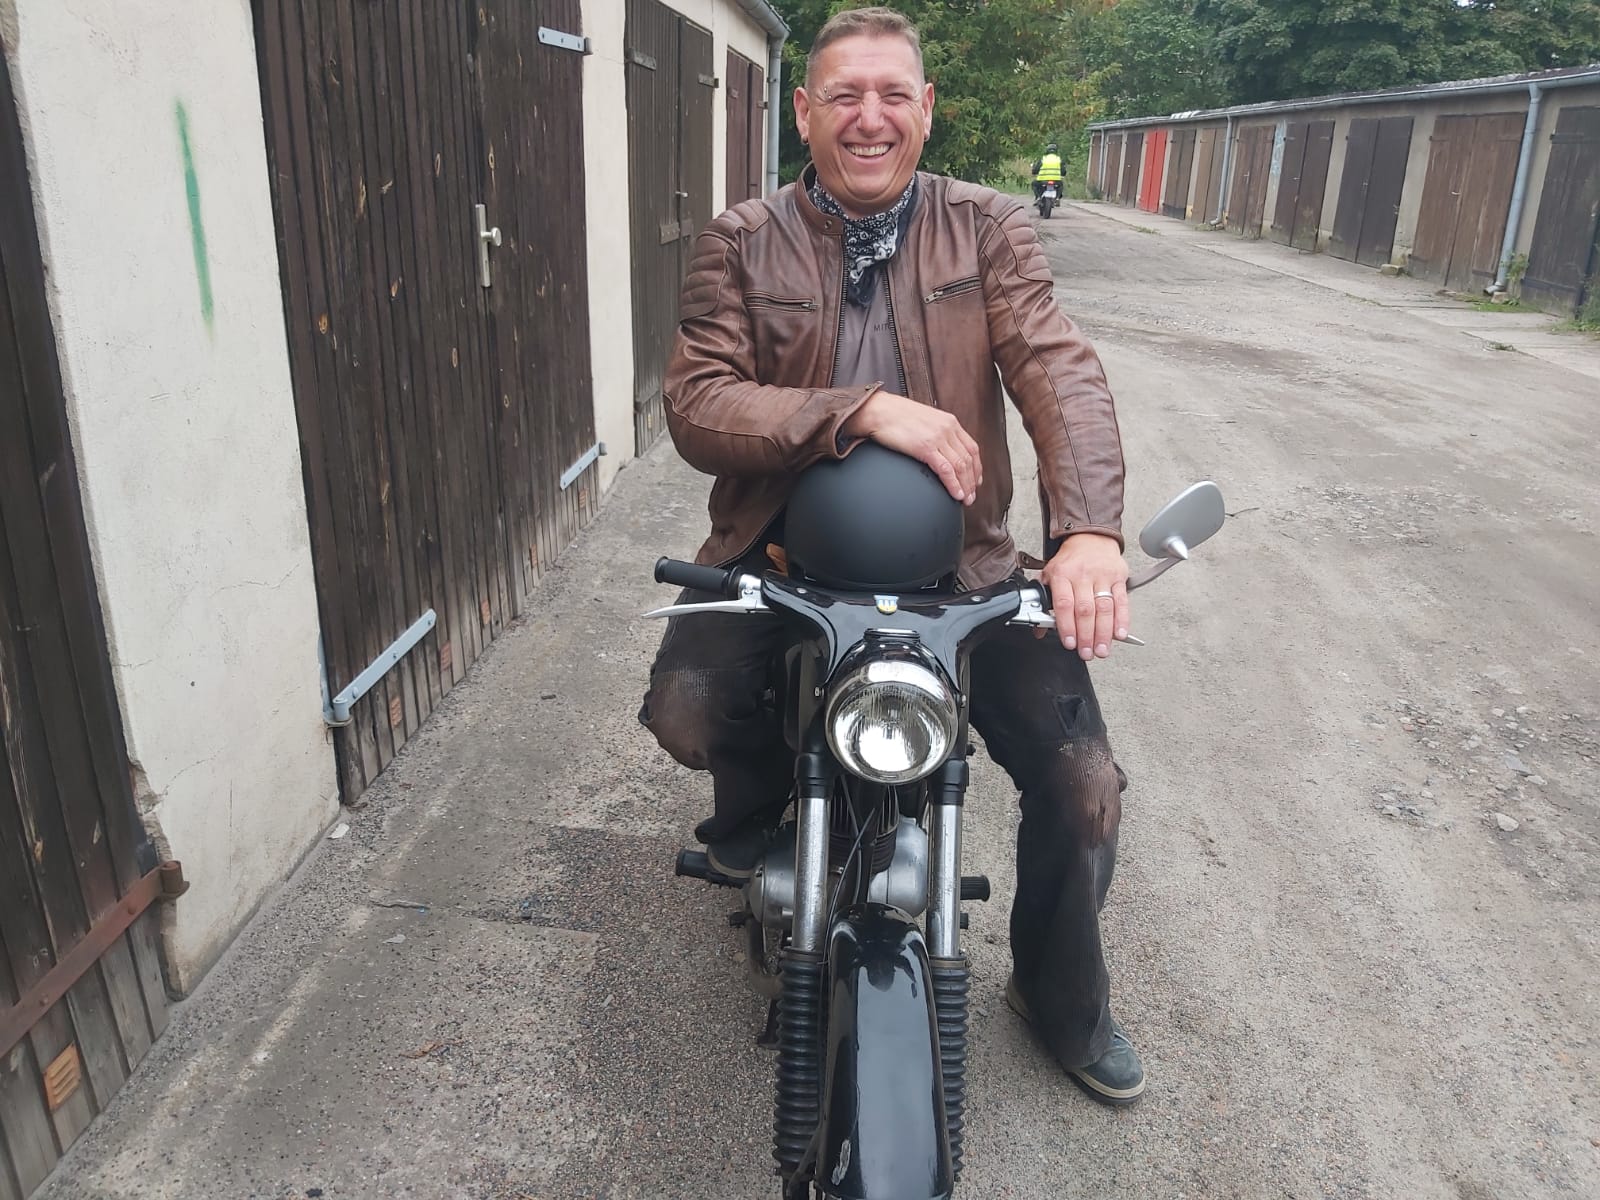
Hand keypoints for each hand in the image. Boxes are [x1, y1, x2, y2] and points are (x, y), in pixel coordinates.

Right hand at [841, 391, 981, 504]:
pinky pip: (946, 470)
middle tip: (971, 496)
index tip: (975, 480)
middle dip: (971, 481)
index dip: (976, 467)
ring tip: (965, 499)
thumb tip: (939, 447)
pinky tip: (956, 494)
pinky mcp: (926, 447)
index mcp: (949, 422)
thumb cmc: (894, 415)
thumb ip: (936, 432)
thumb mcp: (924, 420)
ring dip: (965, 486)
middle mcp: (948, 429)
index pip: (972, 448)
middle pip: (969, 459)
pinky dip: (953, 484)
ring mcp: (938, 438)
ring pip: (960, 466)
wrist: (879, 410)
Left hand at [1039, 533, 1129, 659]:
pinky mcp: (1119, 578)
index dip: (1067, 626)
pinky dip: (1122, 620)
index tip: (1070, 643)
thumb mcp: (1050, 575)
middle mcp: (1083, 575)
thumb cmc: (1070, 560)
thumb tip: (1040, 629)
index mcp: (1062, 574)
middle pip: (1085, 610)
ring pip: (1104, 608)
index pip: (1065, 604)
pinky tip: (1119, 634)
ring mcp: (1103, 576)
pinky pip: (1122, 601)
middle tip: (1086, 653)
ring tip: (1101, 650)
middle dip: (1086, 636)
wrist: (1090, 537)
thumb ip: (1045, 601)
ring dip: (1103, 633)